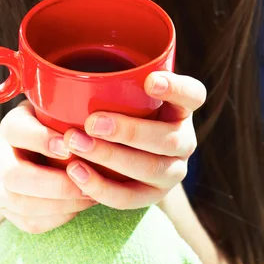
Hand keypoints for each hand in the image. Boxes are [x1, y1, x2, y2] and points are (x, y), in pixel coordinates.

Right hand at [0, 100, 96, 233]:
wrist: (29, 152)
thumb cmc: (54, 127)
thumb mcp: (58, 113)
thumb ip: (70, 115)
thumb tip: (100, 122)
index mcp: (10, 127)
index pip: (17, 131)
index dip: (42, 140)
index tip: (70, 146)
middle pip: (14, 176)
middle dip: (54, 183)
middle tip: (87, 183)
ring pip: (22, 204)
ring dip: (61, 204)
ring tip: (91, 196)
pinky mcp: (7, 211)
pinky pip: (31, 222)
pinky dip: (59, 217)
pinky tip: (81, 205)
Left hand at [63, 71, 204, 208]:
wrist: (122, 153)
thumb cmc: (120, 109)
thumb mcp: (126, 92)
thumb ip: (115, 80)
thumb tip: (70, 66)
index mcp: (182, 108)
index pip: (193, 95)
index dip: (176, 89)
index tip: (149, 81)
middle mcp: (184, 140)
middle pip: (169, 139)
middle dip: (129, 131)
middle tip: (92, 122)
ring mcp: (173, 171)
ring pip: (150, 169)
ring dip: (111, 157)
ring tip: (75, 144)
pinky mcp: (154, 197)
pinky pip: (130, 198)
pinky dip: (100, 187)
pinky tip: (75, 171)